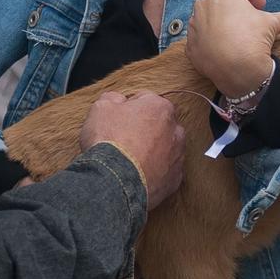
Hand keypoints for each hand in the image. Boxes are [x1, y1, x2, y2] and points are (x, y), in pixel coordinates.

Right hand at [79, 90, 185, 210]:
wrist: (114, 181)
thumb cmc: (109, 140)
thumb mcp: (101, 107)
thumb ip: (113, 98)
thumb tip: (117, 100)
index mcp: (160, 107)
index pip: (145, 101)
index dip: (129, 109)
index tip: (118, 119)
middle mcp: (176, 130)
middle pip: (159, 125)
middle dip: (145, 129)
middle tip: (124, 139)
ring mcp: (177, 157)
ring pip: (166, 149)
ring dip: (153, 151)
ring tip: (131, 159)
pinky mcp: (175, 180)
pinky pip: (165, 171)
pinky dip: (155, 172)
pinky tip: (138, 174)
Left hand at [186, 0, 279, 98]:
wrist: (236, 69)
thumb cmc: (252, 38)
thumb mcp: (270, 24)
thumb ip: (278, 18)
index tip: (262, 5)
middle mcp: (203, 4)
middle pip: (221, 1)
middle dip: (235, 8)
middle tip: (249, 18)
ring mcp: (194, 25)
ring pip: (209, 19)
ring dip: (221, 23)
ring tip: (236, 34)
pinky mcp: (190, 45)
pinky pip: (202, 38)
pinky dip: (212, 40)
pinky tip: (224, 48)